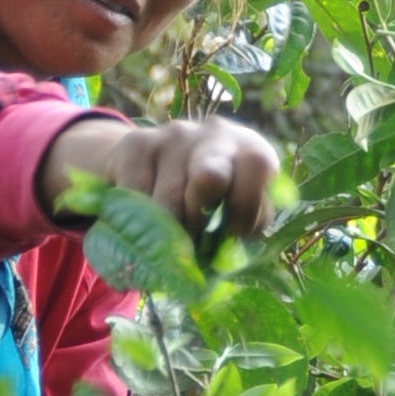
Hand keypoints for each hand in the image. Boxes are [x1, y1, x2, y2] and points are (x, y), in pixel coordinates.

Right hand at [40, 110, 280, 248]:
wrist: (150, 164)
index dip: (245, 206)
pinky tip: (144, 219)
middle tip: (192, 236)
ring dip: (168, 231)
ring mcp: (174, 135)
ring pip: (169, 201)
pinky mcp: (136, 143)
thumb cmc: (207, 201)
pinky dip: (138, 220)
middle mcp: (216, 134)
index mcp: (251, 150)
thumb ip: (240, 229)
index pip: (258, 166)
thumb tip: (226, 261)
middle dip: (198, 217)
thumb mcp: (234, 212)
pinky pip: (136, 197)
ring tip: (168, 237)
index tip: (232, 233)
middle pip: (210, 176)